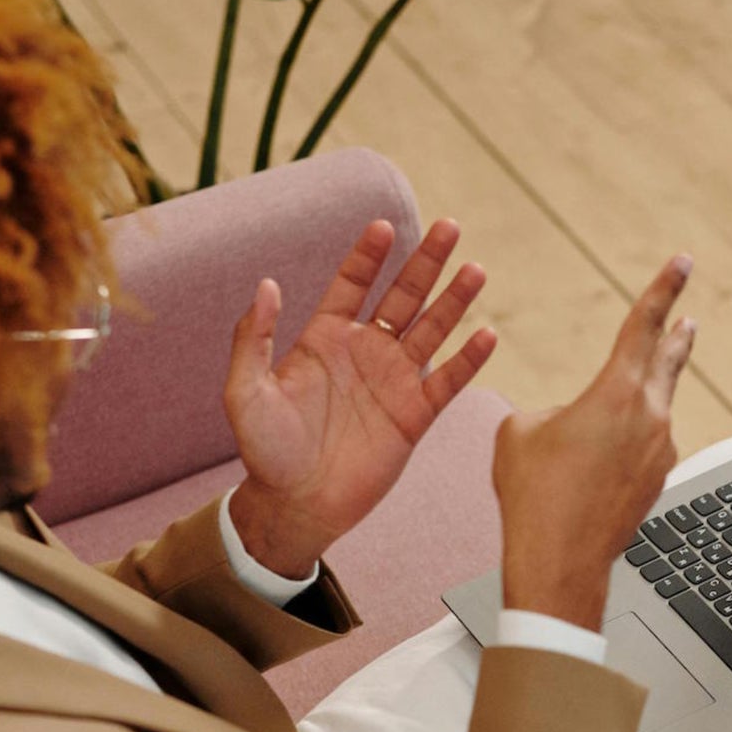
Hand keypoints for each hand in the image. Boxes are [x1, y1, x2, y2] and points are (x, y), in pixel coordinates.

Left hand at [225, 218, 498, 575]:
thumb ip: (253, 339)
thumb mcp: (245, 392)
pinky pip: (447, 382)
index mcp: (326, 338)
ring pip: (432, 330)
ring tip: (475, 269)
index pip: (354, 283)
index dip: (369, 254)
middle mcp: (365, 352)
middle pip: (404, 296)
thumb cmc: (266, 450)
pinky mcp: (414, 417)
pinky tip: (486, 335)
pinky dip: (468, 360)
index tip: (382, 227)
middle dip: (426, 262)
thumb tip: (266, 284)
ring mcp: (394, 382)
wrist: (296, 504)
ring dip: (454, 301)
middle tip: (449, 227)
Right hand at [494, 256, 696, 630]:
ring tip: (615, 407)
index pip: (645, 324)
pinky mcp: (656, 481)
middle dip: (676, 334)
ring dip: (641, 398)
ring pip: (655, 409)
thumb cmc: (535, 497)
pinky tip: (600, 459)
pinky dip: (628, 441)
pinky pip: (646, 446)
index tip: (680, 263)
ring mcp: (659, 452)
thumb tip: (569, 420)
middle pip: (669, 361)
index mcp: (617, 392)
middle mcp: (649, 418)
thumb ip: (551, 410)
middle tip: (686, 314)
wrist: (559, 562)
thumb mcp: (520, 431)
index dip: (663, 288)